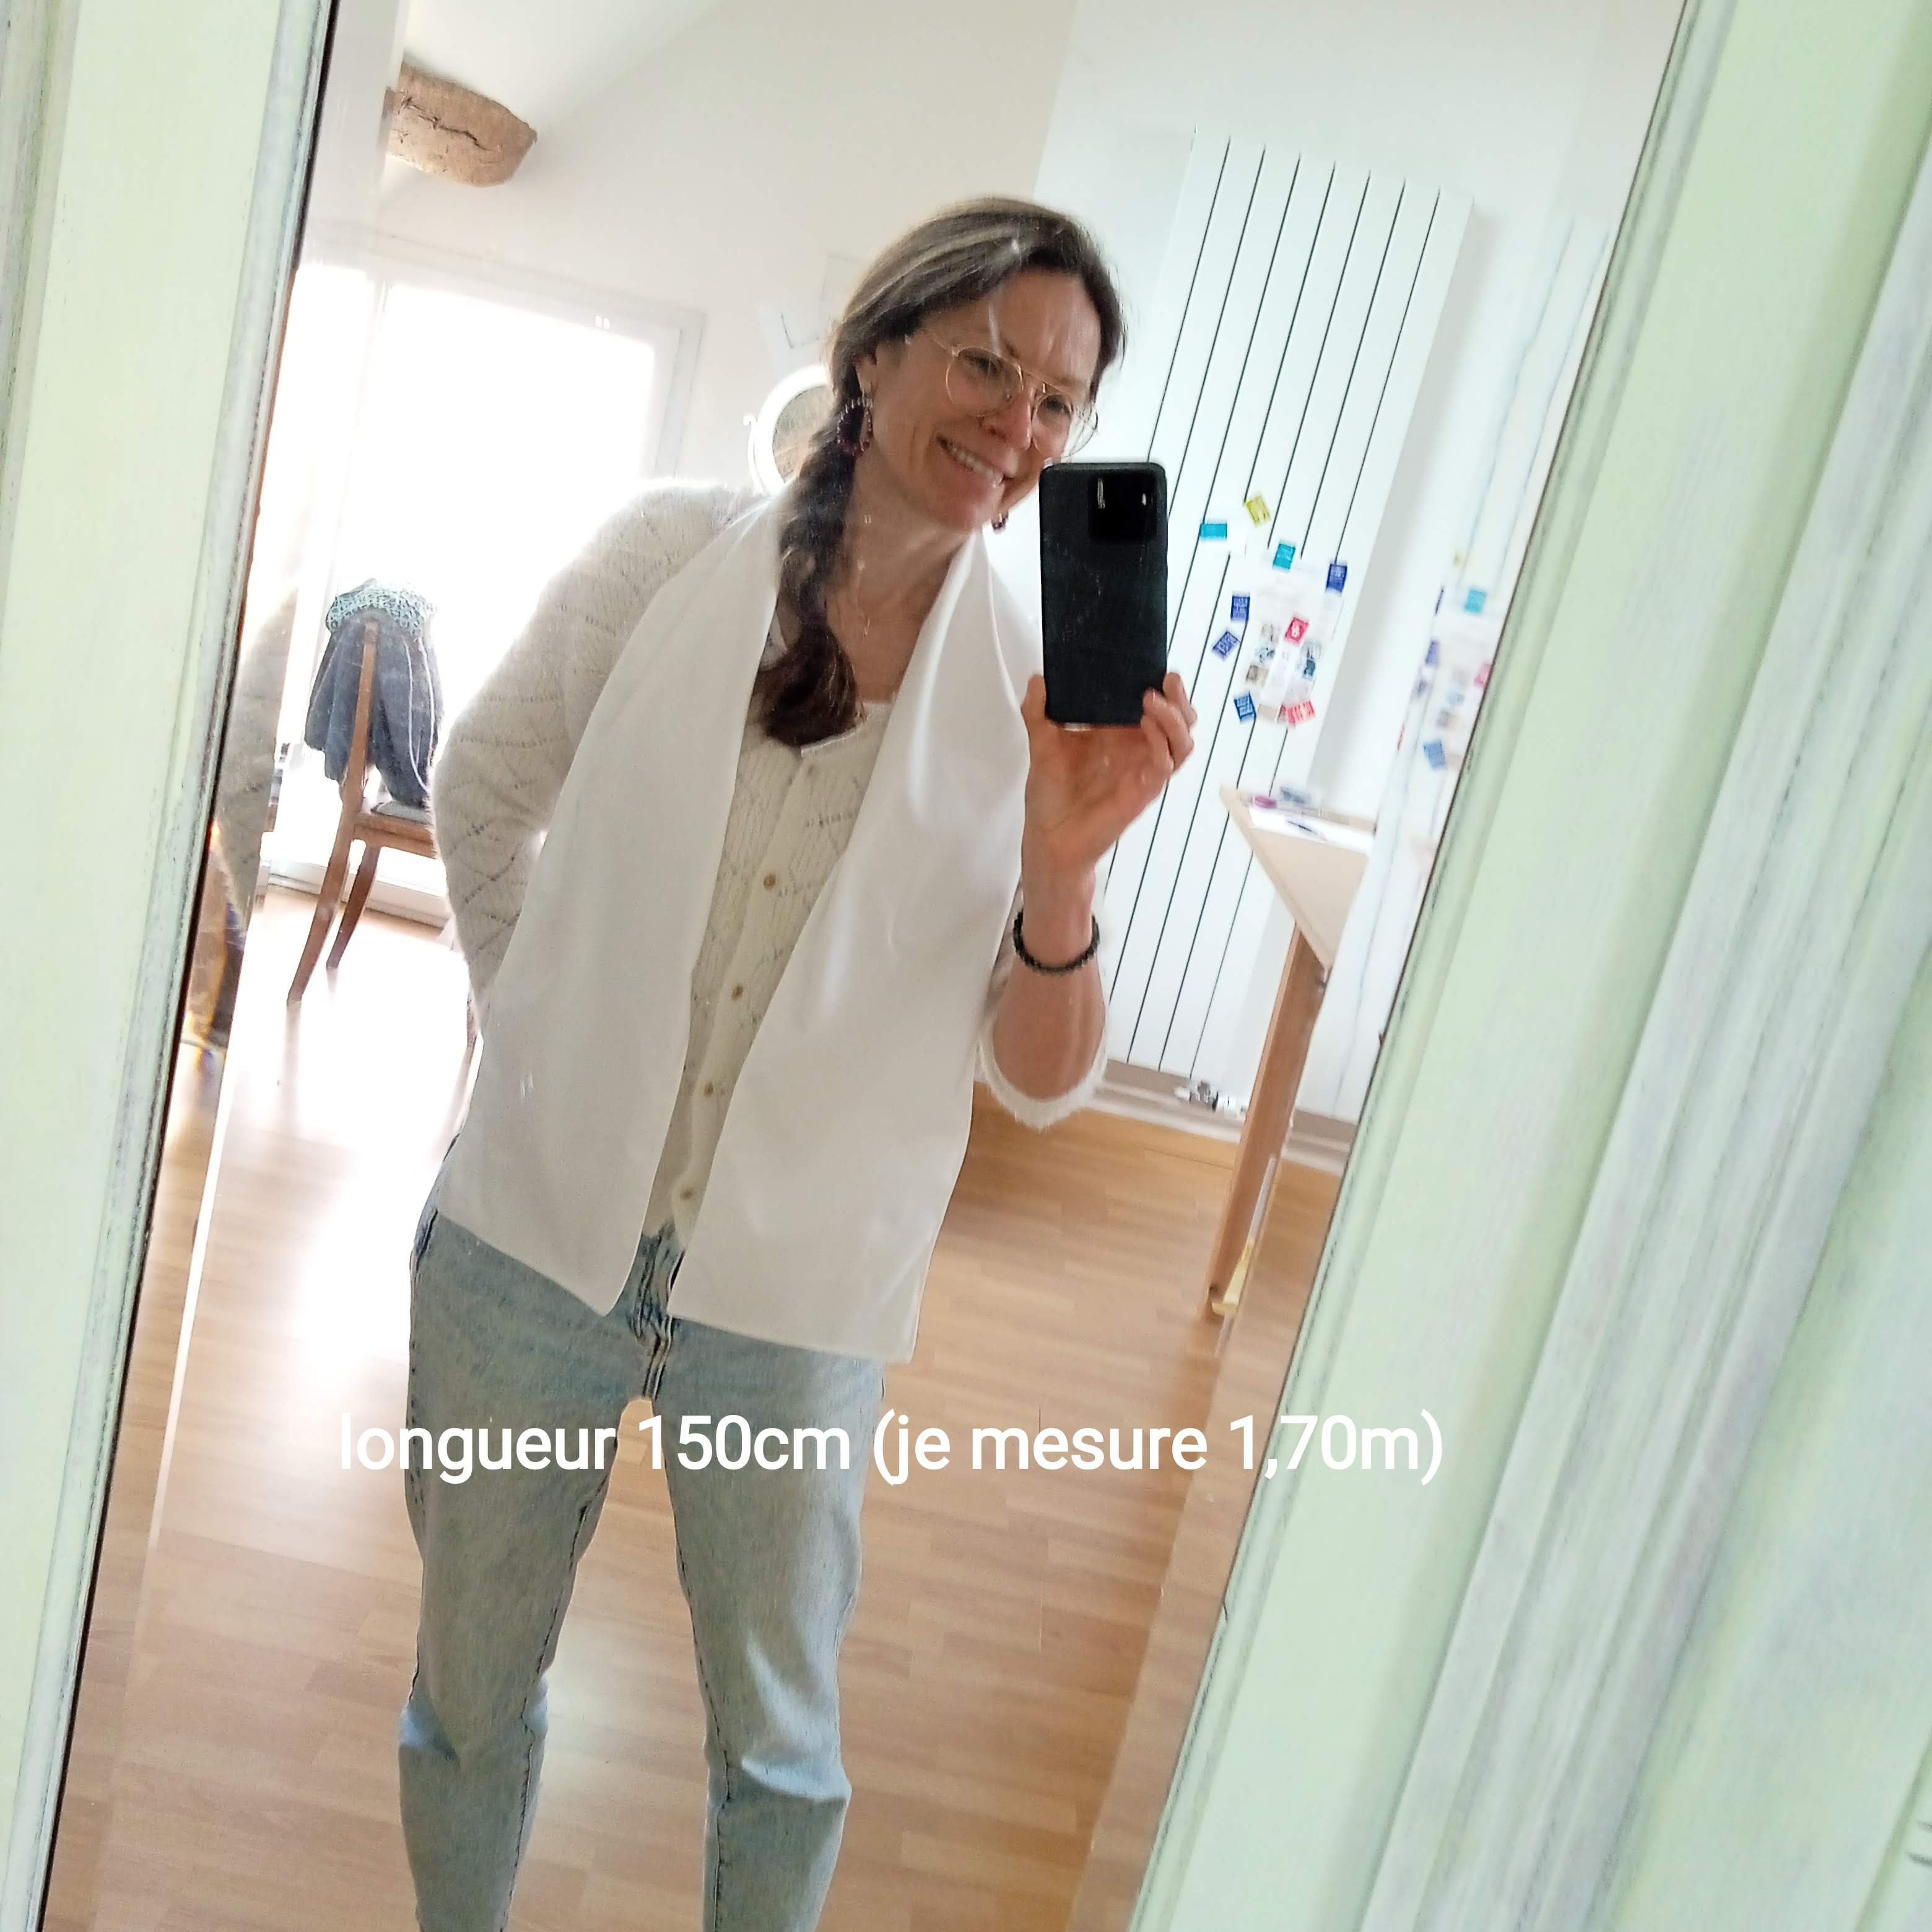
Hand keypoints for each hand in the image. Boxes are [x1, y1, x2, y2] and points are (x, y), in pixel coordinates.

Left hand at [1018, 672, 1196, 905]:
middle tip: (1166, 678)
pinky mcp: (1143, 791)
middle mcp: (1136, 750)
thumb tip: (1038, 678)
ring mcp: (1143, 770)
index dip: (1160, 685)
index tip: (1152, 664)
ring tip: (1153, 700)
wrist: (1048, 836)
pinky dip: (1162, 743)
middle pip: (1177, 720)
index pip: (1152, 704)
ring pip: (1181, 741)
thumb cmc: (1051, 795)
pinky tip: (1148, 725)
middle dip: (1179, 698)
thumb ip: (1038, 711)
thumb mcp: (1042, 744)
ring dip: (1174, 718)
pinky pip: (1165, 765)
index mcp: (1119, 734)